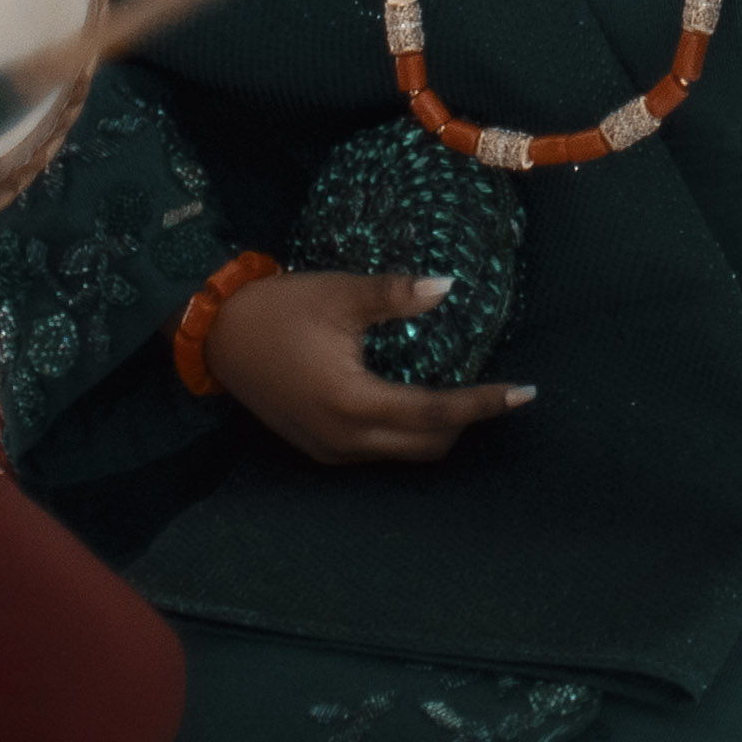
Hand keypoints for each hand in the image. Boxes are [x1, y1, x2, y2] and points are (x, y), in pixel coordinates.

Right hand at [200, 266, 535, 463]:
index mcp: (354, 404)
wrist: (215, 334)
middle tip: (495, 390)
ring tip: (461, 394)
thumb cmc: (278, 310)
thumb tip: (447, 287)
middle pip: (426, 447)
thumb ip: (395, 294)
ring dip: (435, 430)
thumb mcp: (339, 294)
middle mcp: (346, 441)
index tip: (525, 393)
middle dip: (466, 422)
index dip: (484, 405)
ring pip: (402, 454)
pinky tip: (412, 399)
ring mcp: (330, 451)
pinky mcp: (318, 448)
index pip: (436, 415)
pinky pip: (377, 451)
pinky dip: (404, 431)